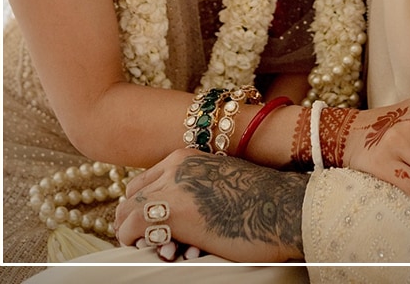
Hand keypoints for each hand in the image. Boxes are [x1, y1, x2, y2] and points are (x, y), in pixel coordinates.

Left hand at [114, 148, 307, 262]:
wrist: (284, 207)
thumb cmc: (262, 204)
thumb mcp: (221, 185)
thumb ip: (196, 189)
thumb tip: (179, 218)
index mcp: (187, 156)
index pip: (145, 181)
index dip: (144, 208)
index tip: (155, 230)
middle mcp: (175, 165)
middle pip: (130, 195)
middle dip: (135, 222)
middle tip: (154, 244)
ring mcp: (172, 186)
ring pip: (125, 212)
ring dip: (136, 237)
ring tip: (164, 250)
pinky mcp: (173, 210)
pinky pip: (130, 230)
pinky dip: (138, 246)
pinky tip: (166, 253)